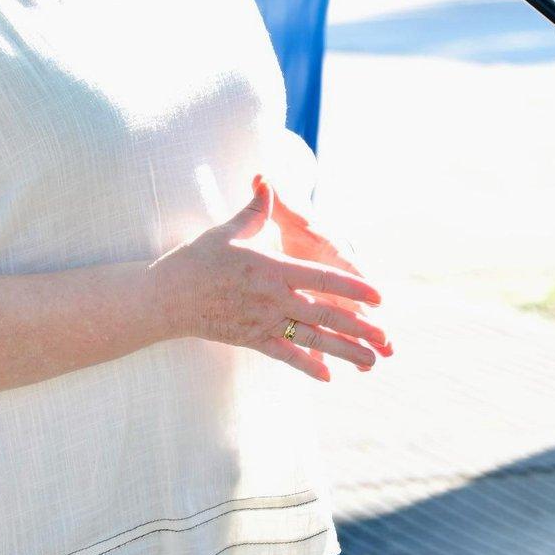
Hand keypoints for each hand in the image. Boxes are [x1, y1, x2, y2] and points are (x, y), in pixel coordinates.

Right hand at [150, 177, 390, 382]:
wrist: (168, 296)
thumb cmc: (200, 258)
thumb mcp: (230, 229)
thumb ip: (256, 206)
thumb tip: (266, 177)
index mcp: (272, 268)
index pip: (321, 278)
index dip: (352, 287)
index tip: (379, 296)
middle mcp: (273, 298)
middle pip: (323, 314)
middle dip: (358, 326)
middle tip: (386, 337)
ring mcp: (263, 322)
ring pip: (310, 339)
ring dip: (342, 351)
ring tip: (369, 361)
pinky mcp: (252, 339)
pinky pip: (284, 355)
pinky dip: (307, 365)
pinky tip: (328, 377)